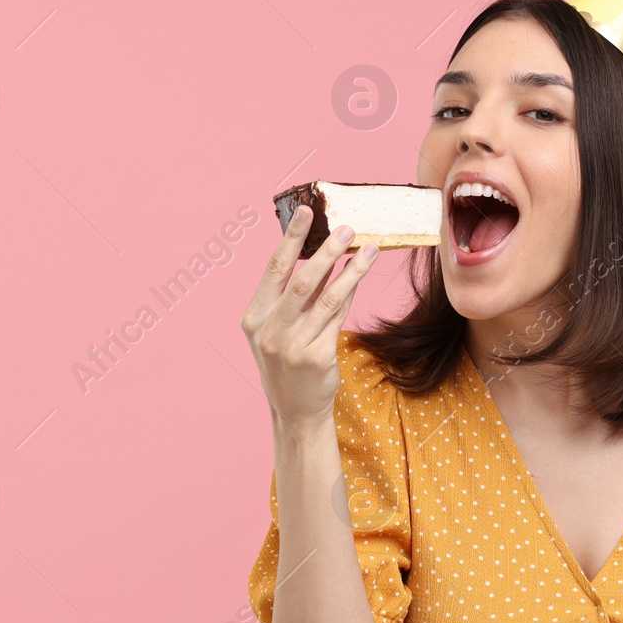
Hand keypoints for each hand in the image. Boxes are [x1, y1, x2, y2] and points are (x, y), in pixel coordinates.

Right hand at [240, 206, 376, 434]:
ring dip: (350, 269)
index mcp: (254, 317)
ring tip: (368, 248)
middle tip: (348, 228)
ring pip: (328, 297)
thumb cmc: (287, 362)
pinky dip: (352, 292)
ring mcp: (293, 346)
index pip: (274, 269)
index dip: (291, 239)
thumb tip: (321, 253)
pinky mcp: (318, 357)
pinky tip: (361, 275)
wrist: (295, 410)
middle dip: (327, 251)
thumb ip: (294, 296)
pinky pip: (339, 317)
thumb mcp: (278, 329)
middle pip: (303, 280)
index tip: (307, 212)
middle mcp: (270, 331)